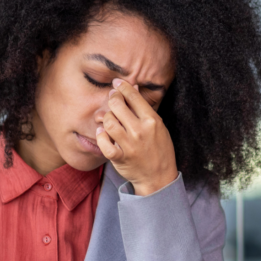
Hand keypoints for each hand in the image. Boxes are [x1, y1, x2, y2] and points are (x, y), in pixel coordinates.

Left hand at [96, 78, 177, 195]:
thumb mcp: (158, 126)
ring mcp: (129, 145)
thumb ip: (144, 108)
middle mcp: (140, 131)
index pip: (134, 97)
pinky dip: (101, 137)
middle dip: (112, 99)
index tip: (117, 83)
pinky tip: (102, 134)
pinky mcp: (120, 158)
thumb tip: (134, 88)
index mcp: (152, 121)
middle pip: (118, 106)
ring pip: (109, 122)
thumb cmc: (159, 150)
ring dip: (106, 118)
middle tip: (112, 99)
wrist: (159, 177)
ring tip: (109, 118)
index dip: (122, 87)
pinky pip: (104, 143)